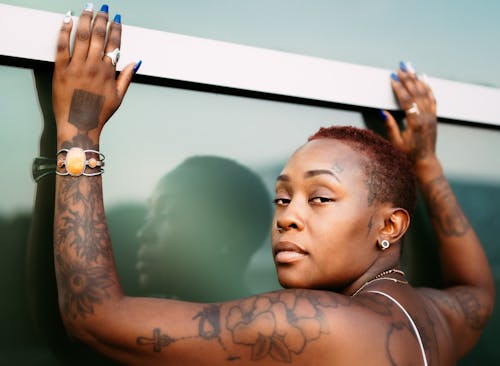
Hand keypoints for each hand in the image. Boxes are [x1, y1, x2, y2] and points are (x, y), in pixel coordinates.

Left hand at [52, 6, 135, 142]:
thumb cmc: (98, 114)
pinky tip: (68, 20)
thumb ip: (126, 77)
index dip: (116, 29)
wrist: (79, 126)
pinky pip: (62, 46)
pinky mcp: (61, 70)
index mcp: (108, 72)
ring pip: (81, 36)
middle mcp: (93, 67)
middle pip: (98, 36)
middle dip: (101, 19)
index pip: (114, 44)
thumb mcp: (118, 97)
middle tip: (102, 8)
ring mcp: (77, 67)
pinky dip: (64, 31)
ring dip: (85, 19)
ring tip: (88, 8)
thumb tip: (134, 62)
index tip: (117, 19)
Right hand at [380, 62, 437, 165]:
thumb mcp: (395, 142)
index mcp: (415, 123)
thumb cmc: (409, 155)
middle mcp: (425, 117)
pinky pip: (432, 98)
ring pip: (425, 93)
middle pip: (416, 92)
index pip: (406, 100)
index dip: (399, 88)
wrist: (425, 162)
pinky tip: (424, 79)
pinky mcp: (434, 117)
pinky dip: (428, 87)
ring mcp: (431, 116)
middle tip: (401, 67)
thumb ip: (390, 126)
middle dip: (408, 78)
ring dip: (417, 79)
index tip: (393, 78)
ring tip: (411, 68)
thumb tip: (382, 111)